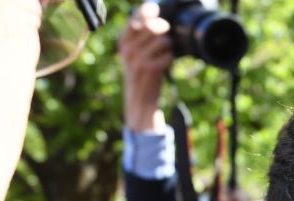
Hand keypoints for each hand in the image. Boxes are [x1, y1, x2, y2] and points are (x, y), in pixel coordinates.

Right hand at [118, 3, 172, 131]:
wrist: (140, 99)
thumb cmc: (141, 74)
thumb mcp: (134, 54)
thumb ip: (141, 37)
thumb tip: (156, 19)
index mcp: (124, 41)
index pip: (135, 18)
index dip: (147, 10)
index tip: (155, 9)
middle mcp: (129, 48)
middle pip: (153, 26)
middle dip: (163, 29)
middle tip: (165, 38)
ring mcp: (139, 58)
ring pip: (163, 40)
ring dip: (169, 47)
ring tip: (163, 55)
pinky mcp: (150, 68)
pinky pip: (169, 55)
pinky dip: (170, 60)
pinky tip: (164, 66)